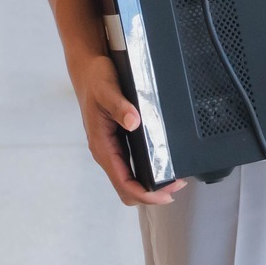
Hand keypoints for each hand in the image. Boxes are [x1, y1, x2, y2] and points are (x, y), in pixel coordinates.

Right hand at [67, 53, 184, 206]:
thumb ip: (120, 106)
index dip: (145, 194)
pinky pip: (131, 167)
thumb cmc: (95, 80)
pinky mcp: (118, 143)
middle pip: (127, 188)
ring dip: (150, 186)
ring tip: (174, 179)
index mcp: (102, 146)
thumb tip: (133, 122)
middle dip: (152, 194)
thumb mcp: (107, 89)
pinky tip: (162, 165)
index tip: (167, 194)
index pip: (124, 183)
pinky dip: (147, 173)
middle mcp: (106, 152)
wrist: (87, 70)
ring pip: (130, 179)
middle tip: (178, 185)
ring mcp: (112, 149)